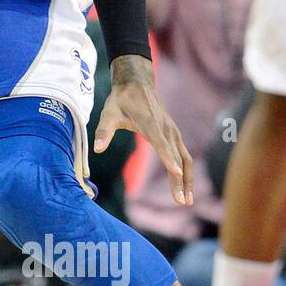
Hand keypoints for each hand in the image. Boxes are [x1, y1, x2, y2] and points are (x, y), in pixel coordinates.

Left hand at [95, 55, 193, 205]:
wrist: (137, 83)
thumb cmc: (121, 100)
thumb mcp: (108, 113)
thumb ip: (104, 132)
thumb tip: (98, 149)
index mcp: (150, 124)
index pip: (161, 144)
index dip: (168, 159)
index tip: (177, 174)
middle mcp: (166, 129)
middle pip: (177, 158)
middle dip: (181, 181)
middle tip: (182, 202)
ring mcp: (173, 132)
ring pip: (185, 158)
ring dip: (187, 180)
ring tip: (186, 201)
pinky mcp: (174, 134)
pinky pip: (184, 155)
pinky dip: (187, 171)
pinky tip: (185, 186)